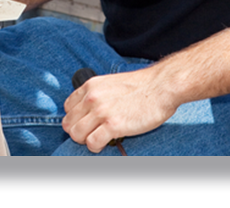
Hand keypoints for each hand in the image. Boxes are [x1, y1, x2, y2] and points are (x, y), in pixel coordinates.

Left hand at [62, 67, 177, 152]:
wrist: (161, 86)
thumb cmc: (141, 86)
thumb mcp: (112, 82)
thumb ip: (98, 93)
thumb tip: (89, 110)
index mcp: (92, 85)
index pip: (68, 107)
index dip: (75, 118)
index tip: (85, 122)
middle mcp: (93, 97)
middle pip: (69, 123)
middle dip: (79, 132)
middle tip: (92, 133)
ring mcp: (102, 111)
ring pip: (76, 135)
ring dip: (86, 140)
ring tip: (99, 138)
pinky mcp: (113, 125)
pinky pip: (92, 143)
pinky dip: (96, 147)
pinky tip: (106, 142)